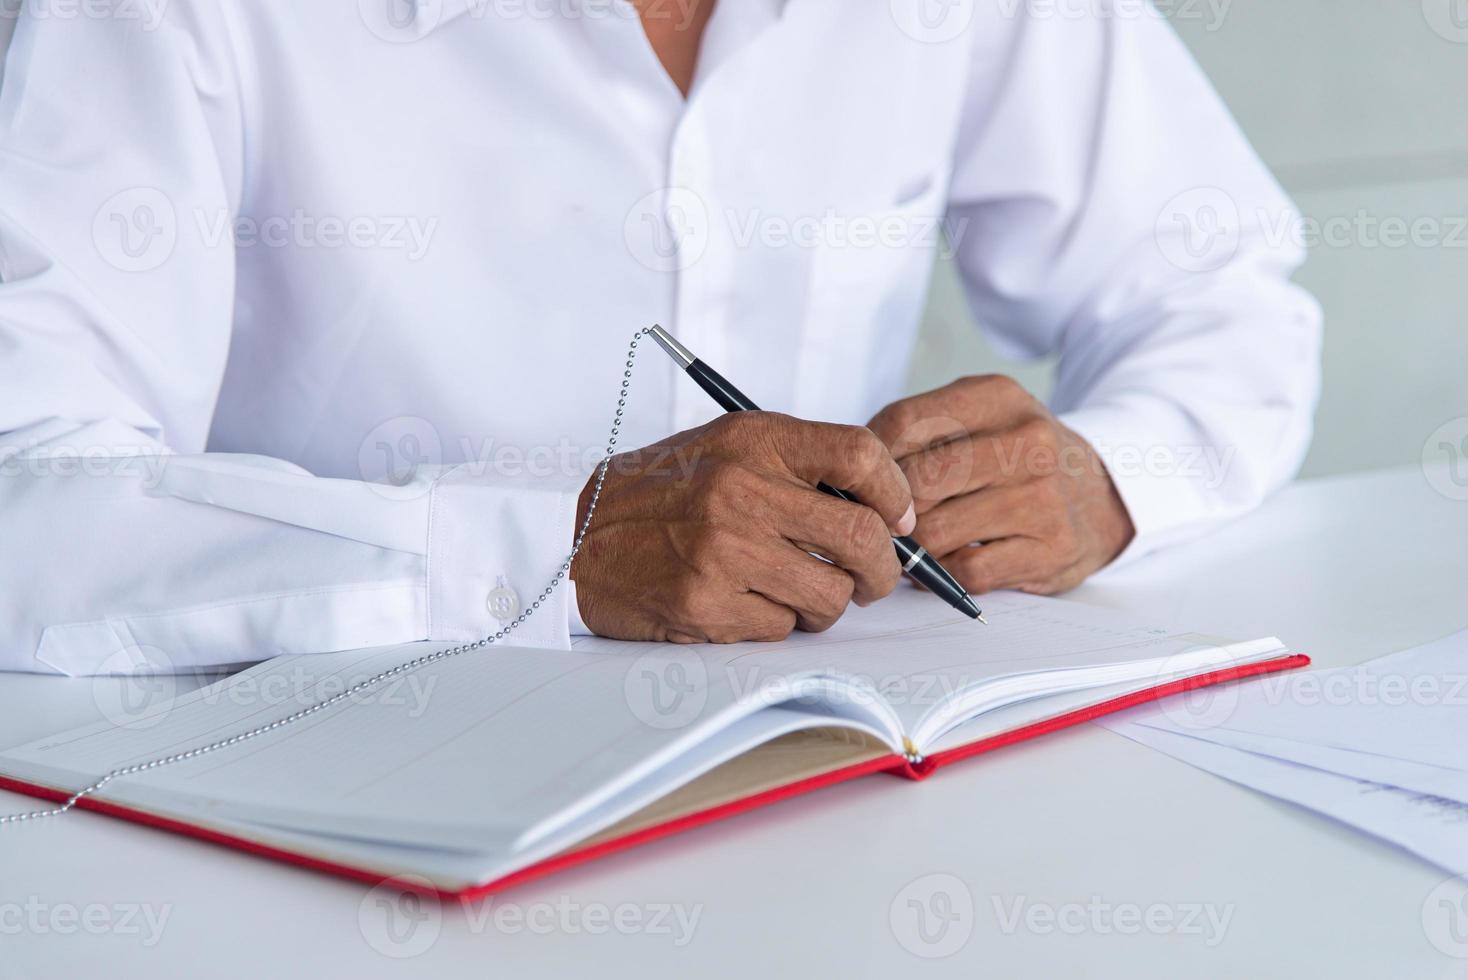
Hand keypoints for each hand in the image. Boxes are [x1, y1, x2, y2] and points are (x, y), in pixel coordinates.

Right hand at [571, 412, 916, 642]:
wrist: (580, 541)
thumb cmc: (665, 496)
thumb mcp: (727, 451)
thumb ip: (797, 467)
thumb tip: (883, 508)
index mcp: (752, 441)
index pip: (859, 454)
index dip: (896, 492)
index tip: (900, 519)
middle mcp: (739, 490)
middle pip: (861, 535)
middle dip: (883, 569)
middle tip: (874, 579)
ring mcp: (722, 550)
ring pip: (830, 594)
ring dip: (827, 604)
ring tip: (799, 593)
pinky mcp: (706, 604)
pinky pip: (782, 628)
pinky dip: (777, 624)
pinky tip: (748, 604)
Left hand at [867, 375, 1133, 594]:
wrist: (1103, 493)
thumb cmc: (1018, 457)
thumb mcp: (978, 418)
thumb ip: (917, 431)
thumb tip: (848, 471)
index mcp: (998, 398)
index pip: (903, 423)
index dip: (871, 459)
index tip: (864, 478)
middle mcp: (1028, 442)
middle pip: (916, 482)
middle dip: (888, 508)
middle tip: (883, 519)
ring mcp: (1043, 498)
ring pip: (935, 532)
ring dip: (913, 546)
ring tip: (912, 542)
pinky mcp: (1052, 550)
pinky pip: (966, 571)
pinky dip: (944, 574)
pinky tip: (948, 560)